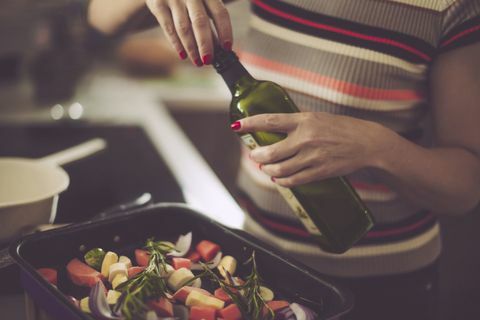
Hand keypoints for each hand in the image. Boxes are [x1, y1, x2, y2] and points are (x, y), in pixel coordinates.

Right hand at [145, 0, 232, 65]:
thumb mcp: (201, 2)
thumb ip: (210, 20)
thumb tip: (220, 48)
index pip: (220, 13)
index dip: (225, 31)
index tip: (227, 48)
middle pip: (200, 22)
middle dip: (205, 44)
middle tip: (209, 60)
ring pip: (183, 28)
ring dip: (191, 48)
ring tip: (198, 62)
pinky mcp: (157, 4)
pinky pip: (168, 28)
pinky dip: (176, 44)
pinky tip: (183, 56)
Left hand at [234, 112, 391, 186]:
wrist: (367, 143)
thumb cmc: (342, 128)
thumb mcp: (318, 118)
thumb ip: (297, 123)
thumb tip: (275, 127)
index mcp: (305, 120)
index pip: (271, 120)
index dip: (251, 123)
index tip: (237, 125)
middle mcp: (306, 138)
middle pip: (270, 152)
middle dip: (257, 156)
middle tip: (254, 156)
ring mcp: (312, 157)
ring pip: (279, 169)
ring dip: (267, 170)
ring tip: (265, 168)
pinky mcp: (319, 172)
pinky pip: (293, 180)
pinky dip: (282, 180)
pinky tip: (278, 178)